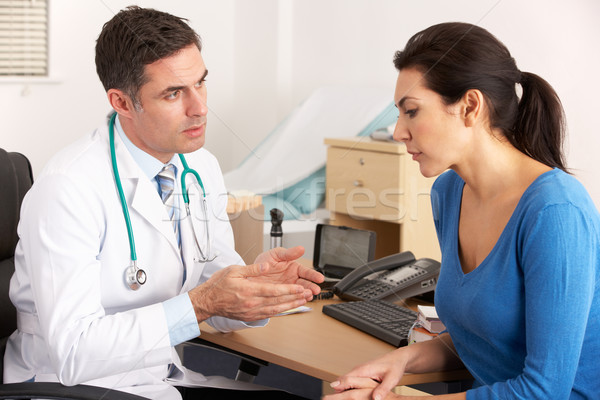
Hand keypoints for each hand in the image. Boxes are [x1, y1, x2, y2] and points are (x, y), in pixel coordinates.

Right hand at [189, 246, 323, 321]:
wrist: (207, 301)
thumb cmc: (218, 285)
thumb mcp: (234, 270)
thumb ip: (252, 269)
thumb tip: (266, 266)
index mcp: (249, 290)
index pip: (273, 291)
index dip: (288, 290)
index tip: (299, 287)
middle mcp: (252, 303)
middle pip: (278, 301)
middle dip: (294, 298)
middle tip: (307, 295)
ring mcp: (251, 311)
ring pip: (275, 310)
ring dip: (290, 306)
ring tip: (302, 302)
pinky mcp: (250, 316)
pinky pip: (268, 315)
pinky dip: (279, 312)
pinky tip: (287, 309)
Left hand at [252, 246, 323, 300]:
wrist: (249, 275)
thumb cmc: (263, 263)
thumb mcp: (275, 254)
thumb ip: (288, 253)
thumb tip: (300, 248)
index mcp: (293, 267)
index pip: (306, 272)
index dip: (313, 275)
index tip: (319, 278)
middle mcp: (292, 279)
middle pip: (305, 284)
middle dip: (311, 287)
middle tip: (316, 290)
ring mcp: (287, 289)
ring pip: (299, 293)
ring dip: (305, 295)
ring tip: (309, 296)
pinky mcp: (281, 296)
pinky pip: (290, 299)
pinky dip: (295, 301)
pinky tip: (299, 301)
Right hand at [330, 348, 408, 399]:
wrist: (397, 359)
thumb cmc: (394, 366)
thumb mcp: (392, 379)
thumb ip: (383, 389)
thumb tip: (375, 398)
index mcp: (364, 370)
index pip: (345, 379)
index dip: (337, 388)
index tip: (332, 396)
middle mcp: (359, 370)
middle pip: (342, 381)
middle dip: (337, 390)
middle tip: (332, 399)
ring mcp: (359, 372)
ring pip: (345, 381)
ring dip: (341, 390)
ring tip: (337, 399)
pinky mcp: (361, 375)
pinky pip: (350, 382)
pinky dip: (346, 388)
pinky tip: (347, 396)